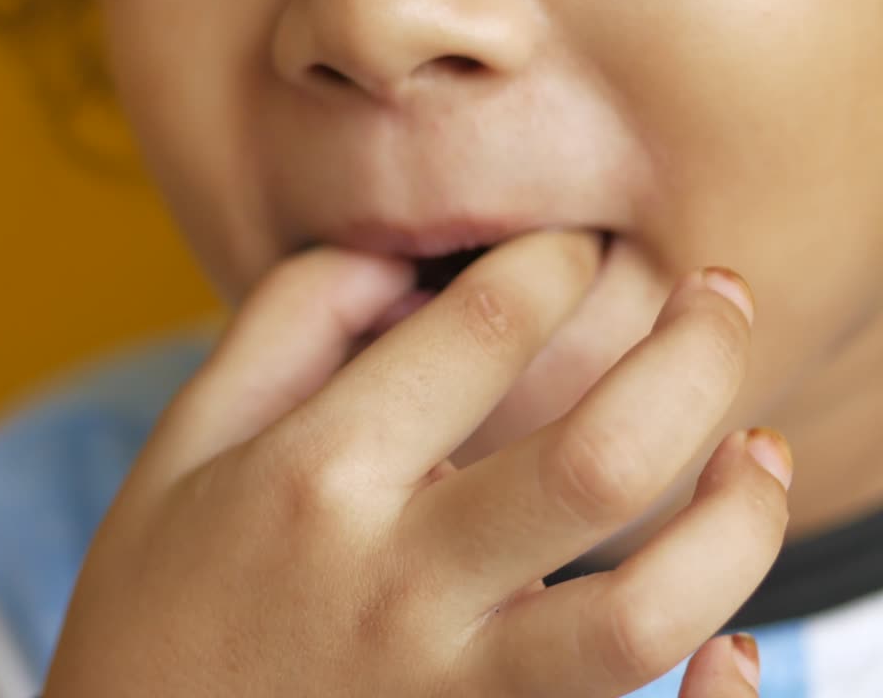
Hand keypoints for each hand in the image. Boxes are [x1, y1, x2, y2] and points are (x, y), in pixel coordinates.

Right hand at [44, 231, 789, 696]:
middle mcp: (392, 583)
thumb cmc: (155, 601)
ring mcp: (445, 686)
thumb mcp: (182, 442)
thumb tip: (403, 262)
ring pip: (647, 616)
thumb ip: (284, 327)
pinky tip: (738, 646)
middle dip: (694, 350)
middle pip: (601, 458)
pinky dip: (720, 697)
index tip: (570, 252)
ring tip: (752, 451)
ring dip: (739, 521)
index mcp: (315, 478)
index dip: (555, 261)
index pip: (484, 330)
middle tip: (720, 293)